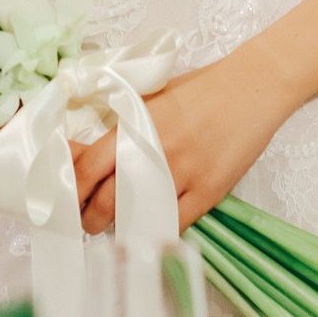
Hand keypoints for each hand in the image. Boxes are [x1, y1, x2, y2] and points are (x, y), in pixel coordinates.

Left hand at [72, 42, 289, 236]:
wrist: (253, 86)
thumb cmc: (201, 88)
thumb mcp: (154, 95)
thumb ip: (122, 122)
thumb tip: (83, 148)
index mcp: (136, 123)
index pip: (89, 165)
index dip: (72, 187)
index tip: (64, 195)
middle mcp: (155, 150)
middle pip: (107, 200)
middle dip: (88, 218)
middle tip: (84, 220)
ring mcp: (183, 173)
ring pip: (137, 217)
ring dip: (118, 228)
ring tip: (110, 228)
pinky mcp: (209, 191)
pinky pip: (174, 223)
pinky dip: (156, 230)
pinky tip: (148, 229)